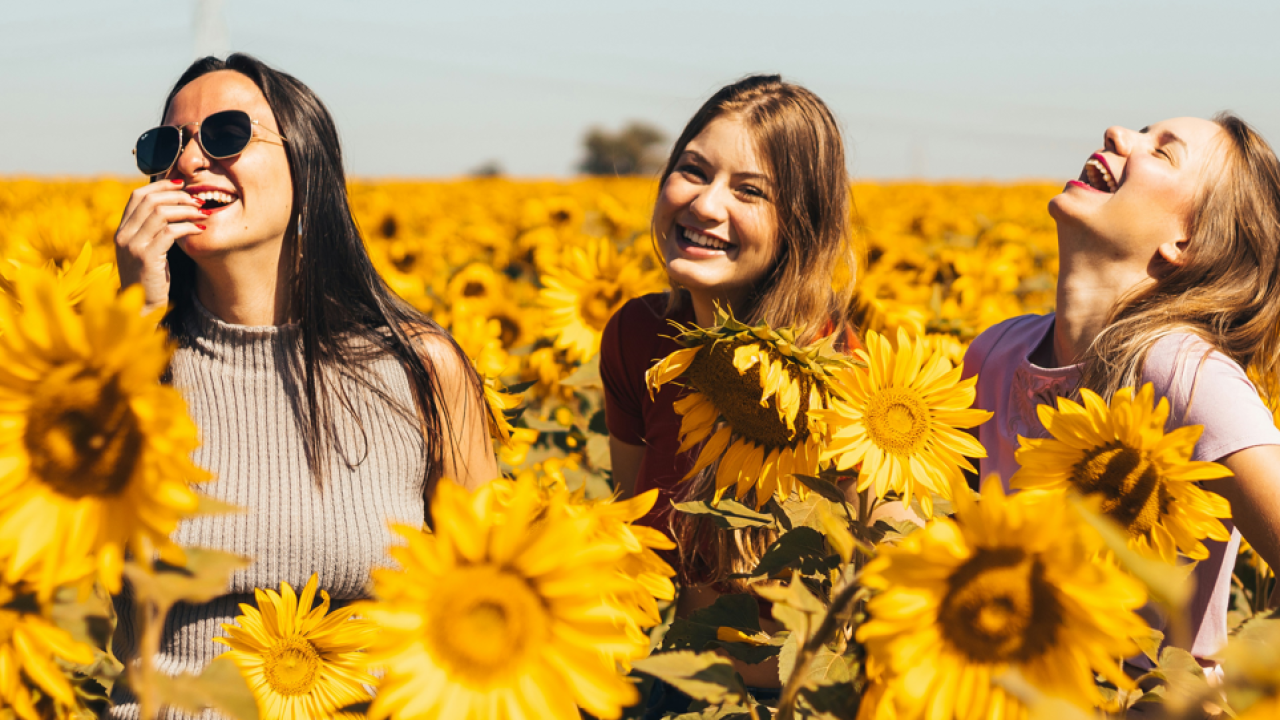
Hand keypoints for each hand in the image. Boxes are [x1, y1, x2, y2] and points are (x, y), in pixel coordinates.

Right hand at [114, 179, 205, 312]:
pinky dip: (188, 227)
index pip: (137, 195)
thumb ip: (153, 230)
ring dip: (186, 210)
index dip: (161, 186)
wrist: (142, 308)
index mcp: (122, 230)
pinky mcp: (146, 257)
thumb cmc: (151, 279)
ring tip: (203, 213)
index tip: (182, 185)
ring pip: (161, 213)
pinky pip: (170, 232)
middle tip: (198, 200)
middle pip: (150, 200)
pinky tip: (200, 230)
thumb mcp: (148, 250)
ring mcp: (132, 245)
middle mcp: (123, 235)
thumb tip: (173, 207)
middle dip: (178, 196)